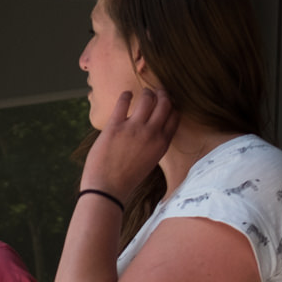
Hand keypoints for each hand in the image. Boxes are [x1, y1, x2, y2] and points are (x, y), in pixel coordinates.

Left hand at [80, 86, 179, 200]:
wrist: (107, 189)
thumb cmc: (126, 179)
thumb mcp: (149, 162)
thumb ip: (153, 144)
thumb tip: (151, 129)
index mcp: (161, 144)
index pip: (175, 116)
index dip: (172, 106)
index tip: (167, 102)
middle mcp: (151, 134)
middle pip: (165, 103)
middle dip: (163, 94)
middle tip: (157, 92)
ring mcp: (134, 128)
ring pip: (147, 98)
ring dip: (147, 92)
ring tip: (144, 93)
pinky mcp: (115, 126)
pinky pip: (123, 102)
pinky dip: (126, 95)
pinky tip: (126, 95)